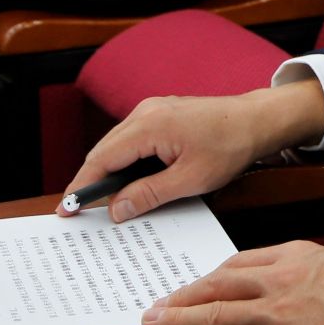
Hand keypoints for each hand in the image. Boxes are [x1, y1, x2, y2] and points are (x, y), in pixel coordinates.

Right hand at [60, 84, 323, 222]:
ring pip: (117, 145)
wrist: (257, 120)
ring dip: (109, 172)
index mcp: (149, 125)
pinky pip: (132, 140)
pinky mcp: (161, 114)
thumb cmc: (230, 146)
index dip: (82, 187)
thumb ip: (149, 194)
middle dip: (92, 182)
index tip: (66, 210)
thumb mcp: (190, 179)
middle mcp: (145, 112)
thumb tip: (115, 209)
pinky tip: (128, 184)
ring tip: (102, 204)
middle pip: (105, 151)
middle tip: (79, 214)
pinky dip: (125, 162)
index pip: (102, 159)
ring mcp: (152, 110)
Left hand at [143, 242, 323, 324]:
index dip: (209, 276)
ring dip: (180, 322)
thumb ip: (303, 267)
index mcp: (295, 256)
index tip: (193, 285)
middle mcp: (281, 282)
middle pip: (218, 285)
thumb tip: (279, 279)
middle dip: (181, 296)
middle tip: (155, 305)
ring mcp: (280, 317)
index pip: (238, 262)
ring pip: (216, 317)